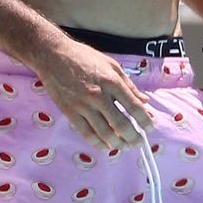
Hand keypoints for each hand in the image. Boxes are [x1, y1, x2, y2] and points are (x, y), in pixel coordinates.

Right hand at [34, 38, 154, 152]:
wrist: (52, 55)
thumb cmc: (83, 56)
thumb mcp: (111, 65)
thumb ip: (128, 84)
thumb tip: (144, 101)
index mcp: (112, 82)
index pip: (134, 107)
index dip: (144, 120)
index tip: (150, 128)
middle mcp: (99, 95)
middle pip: (121, 124)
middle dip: (133, 137)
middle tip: (138, 143)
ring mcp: (83, 105)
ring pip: (104, 132)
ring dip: (116, 144)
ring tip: (123, 147)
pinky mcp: (70, 112)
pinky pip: (85, 132)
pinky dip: (97, 143)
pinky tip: (105, 146)